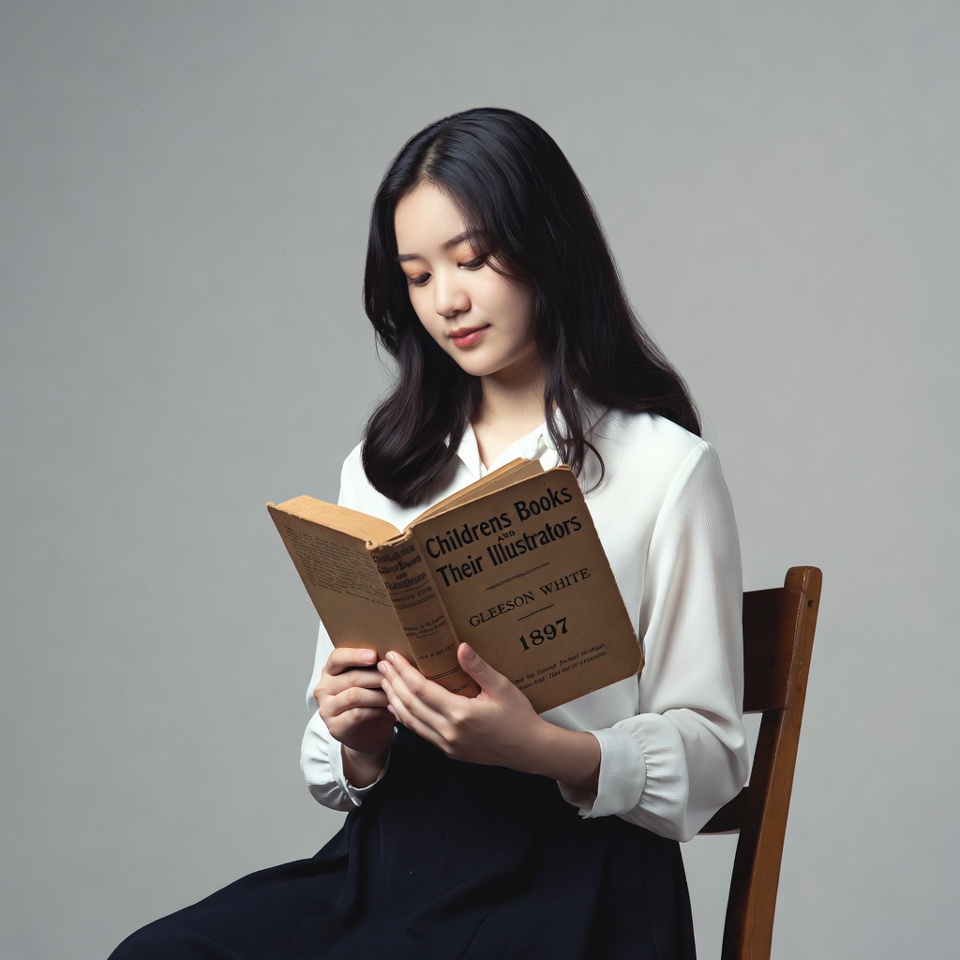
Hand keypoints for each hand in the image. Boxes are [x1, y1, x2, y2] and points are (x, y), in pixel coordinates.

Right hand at [315, 648, 394, 774]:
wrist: (370, 733)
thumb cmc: (371, 701)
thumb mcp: (370, 680)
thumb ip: (373, 666)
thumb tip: (391, 654)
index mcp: (330, 671)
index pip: (337, 657)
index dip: (355, 655)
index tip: (374, 655)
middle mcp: (323, 688)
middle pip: (351, 677)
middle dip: (377, 676)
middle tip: (395, 677)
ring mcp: (326, 709)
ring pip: (354, 696)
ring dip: (378, 694)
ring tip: (394, 693)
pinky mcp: (334, 727)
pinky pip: (357, 714)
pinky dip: (376, 710)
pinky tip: (388, 709)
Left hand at [378, 644, 599, 790]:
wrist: (529, 750)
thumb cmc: (518, 716)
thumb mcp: (502, 687)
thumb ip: (479, 668)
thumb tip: (461, 646)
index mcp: (461, 713)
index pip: (421, 690)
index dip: (403, 672)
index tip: (393, 657)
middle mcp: (449, 731)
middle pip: (410, 705)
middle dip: (393, 682)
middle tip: (382, 664)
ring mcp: (447, 744)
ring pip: (410, 721)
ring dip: (395, 699)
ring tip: (385, 681)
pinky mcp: (449, 751)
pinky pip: (420, 732)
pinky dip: (405, 717)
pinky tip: (399, 706)